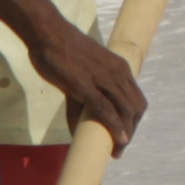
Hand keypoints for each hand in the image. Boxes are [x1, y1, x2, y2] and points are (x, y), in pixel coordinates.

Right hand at [20, 12, 146, 151]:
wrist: (48, 34)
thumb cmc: (60, 51)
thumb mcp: (81, 73)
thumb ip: (82, 100)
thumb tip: (79, 128)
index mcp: (119, 68)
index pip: (136, 98)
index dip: (134, 119)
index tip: (125, 134)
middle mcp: (117, 73)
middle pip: (136, 108)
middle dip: (132, 130)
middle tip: (120, 146)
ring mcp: (104, 79)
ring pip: (126, 111)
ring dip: (125, 133)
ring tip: (118, 150)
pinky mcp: (87, 86)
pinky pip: (106, 110)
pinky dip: (115, 126)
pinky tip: (117, 140)